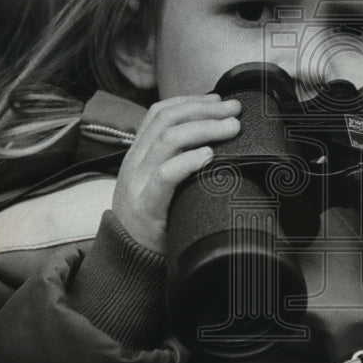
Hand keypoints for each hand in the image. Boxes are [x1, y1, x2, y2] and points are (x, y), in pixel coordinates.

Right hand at [112, 94, 241, 252]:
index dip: (189, 101)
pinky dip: (189, 161)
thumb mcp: (159, 185)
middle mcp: (134, 163)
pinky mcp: (146, 207)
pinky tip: (209, 154)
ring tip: (232, 127)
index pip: (159, 114)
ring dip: (205, 128)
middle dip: (204, 110)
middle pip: (167, 121)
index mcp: (137, 154)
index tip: (219, 100)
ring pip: (168, 141)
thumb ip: (176, 162)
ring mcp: (138, 183)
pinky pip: (166, 176)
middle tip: (235, 110)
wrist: (127, 262)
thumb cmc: (154, 221)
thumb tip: (215, 142)